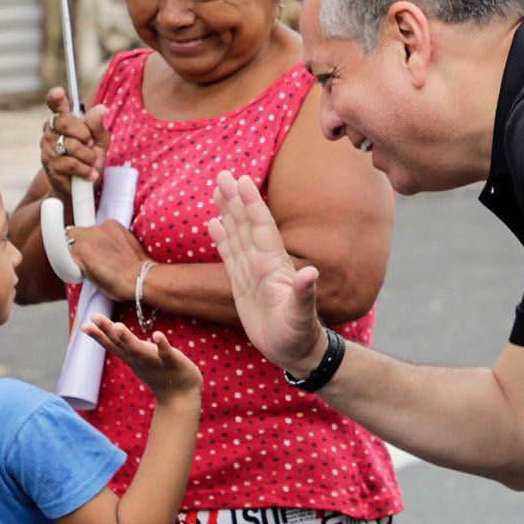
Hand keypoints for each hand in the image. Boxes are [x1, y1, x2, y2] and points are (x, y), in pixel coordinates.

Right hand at [40, 87, 109, 199]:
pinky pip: (71, 164)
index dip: (55, 99)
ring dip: (88, 156)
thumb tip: (101, 108)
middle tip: (91, 145)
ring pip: (70, 145)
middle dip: (84, 134)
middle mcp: (51, 132)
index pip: (56, 106)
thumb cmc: (90, 160)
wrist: (82, 189)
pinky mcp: (50, 167)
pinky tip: (89, 174)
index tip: (58, 92)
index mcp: (62, 122)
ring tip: (91, 163)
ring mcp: (48, 150)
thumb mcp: (100, 142)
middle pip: (64, 123)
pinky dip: (85, 170)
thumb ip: (98, 126)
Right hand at [67, 220, 147, 301]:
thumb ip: (80, 263)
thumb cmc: (117, 284)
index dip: (68, 253)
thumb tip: (79, 258)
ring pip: (89, 230)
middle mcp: (88, 235)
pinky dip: (107, 234)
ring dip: (94, 239)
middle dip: (79, 244)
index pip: (61, 245)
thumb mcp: (90, 279)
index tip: (74, 259)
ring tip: (106, 253)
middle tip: (90, 257)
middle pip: (74, 235)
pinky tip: (115, 246)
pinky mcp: (114, 224)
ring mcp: (102, 227)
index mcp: (78, 250)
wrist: (140, 277)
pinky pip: (104, 227)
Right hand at [83, 316, 201, 404]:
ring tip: (117, 326)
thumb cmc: (159, 372)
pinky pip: (166, 353)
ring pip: (139, 349)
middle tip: (93, 316)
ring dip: (128, 339)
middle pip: (121, 344)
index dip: (99, 335)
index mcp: (132, 357)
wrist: (180, 396)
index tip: (83, 325)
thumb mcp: (139, 358)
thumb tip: (113, 329)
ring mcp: (155, 361)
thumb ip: (128, 345)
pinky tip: (157, 334)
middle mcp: (140, 359)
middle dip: (107, 331)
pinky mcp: (173, 362)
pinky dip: (161, 344)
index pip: (113, 345)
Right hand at [208, 171, 324, 374]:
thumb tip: (311, 272)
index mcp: (274, 266)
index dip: (253, 205)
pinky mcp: (242, 284)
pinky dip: (221, 238)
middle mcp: (263, 263)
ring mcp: (252, 272)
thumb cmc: (300, 335)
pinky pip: (229, 255)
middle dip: (235, 199)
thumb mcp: (301, 316)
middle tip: (223, 174)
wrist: (296, 350)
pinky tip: (213, 222)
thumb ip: (304, 294)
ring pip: (237, 235)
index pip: (261, 228)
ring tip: (218, 188)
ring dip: (228, 212)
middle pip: (246, 224)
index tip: (243, 180)